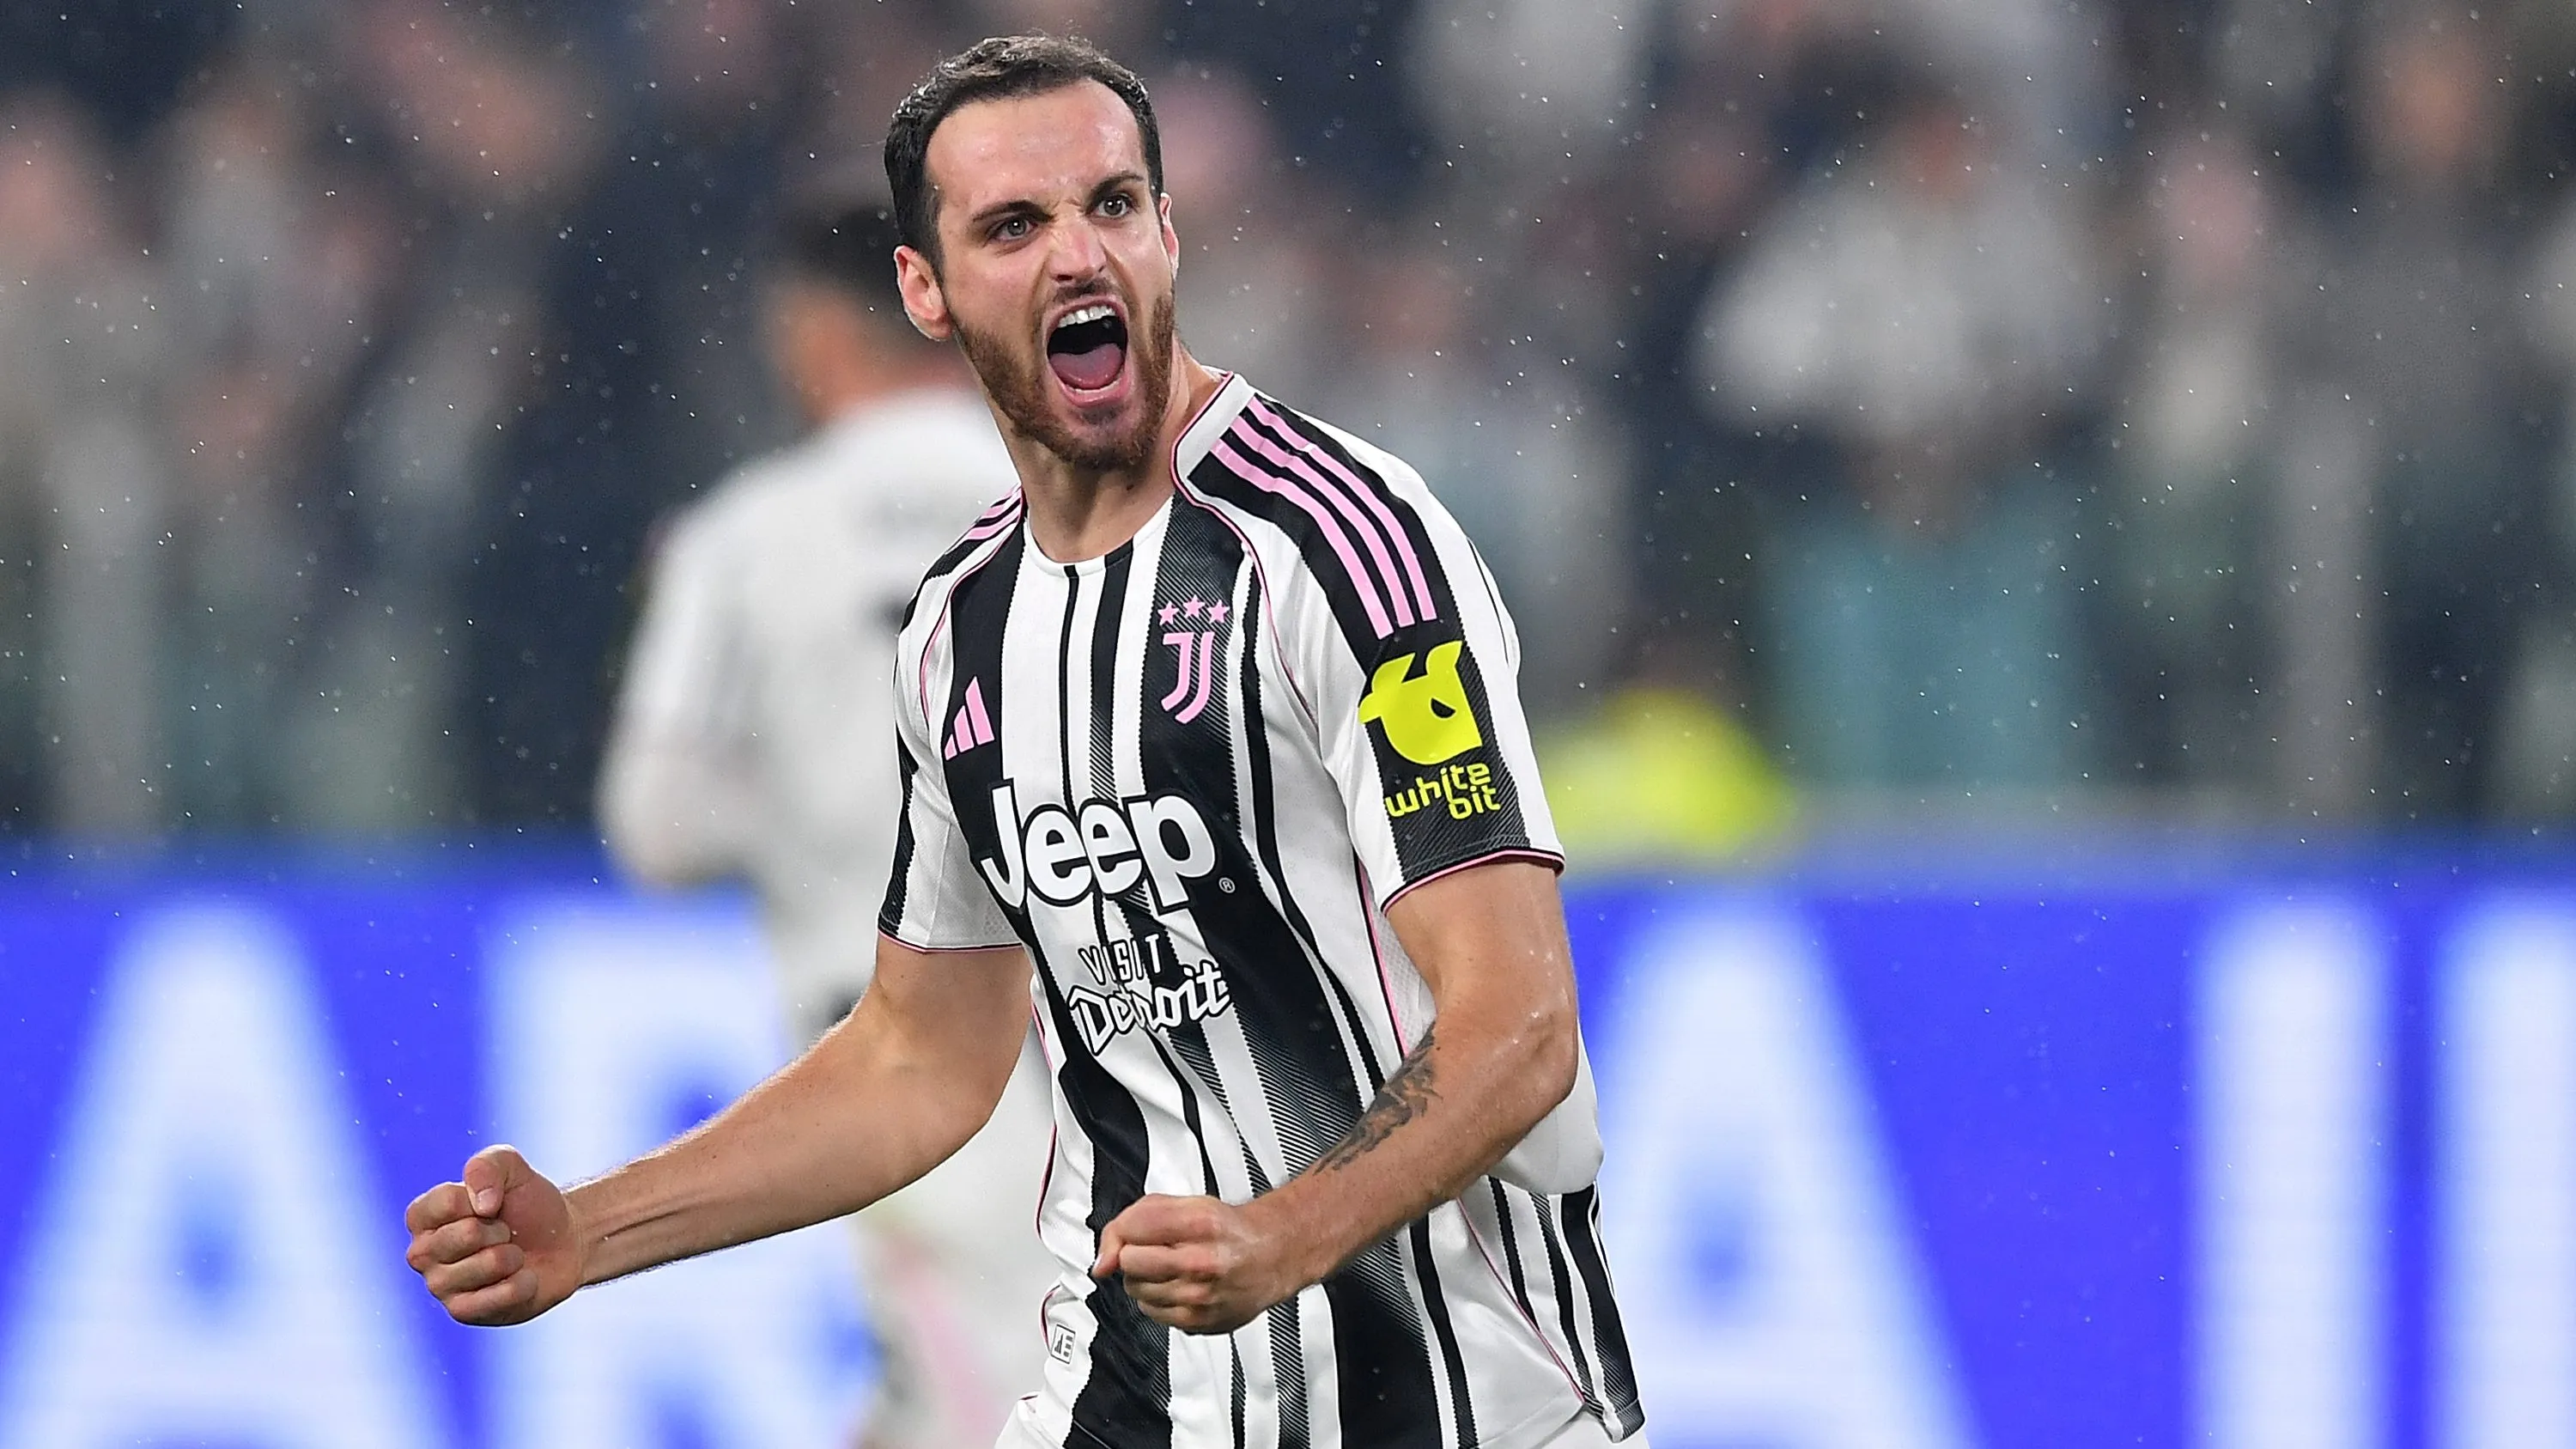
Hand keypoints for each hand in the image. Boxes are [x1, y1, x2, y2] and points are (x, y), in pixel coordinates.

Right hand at [403, 1144, 582, 1324]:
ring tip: (512, 1255)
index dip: (482, 1199)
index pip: (446, 1203)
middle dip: (500, 1228)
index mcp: (423, 1217)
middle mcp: (421, 1253)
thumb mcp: (511, 1169)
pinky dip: (524, 1282)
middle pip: (468, 1234)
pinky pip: (503, 1295)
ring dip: (513, 1255)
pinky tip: (521, 1279)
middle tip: (504, 1232)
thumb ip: (487, 1166)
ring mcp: (439, 1286)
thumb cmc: (527, 1204)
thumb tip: (482, 1205)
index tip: (492, 1204)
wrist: (562, 1241)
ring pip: (488, 1264)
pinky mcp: (463, 1313)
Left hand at [1092, 1193, 1300, 1334]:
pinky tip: (1178, 1286)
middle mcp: (1202, 1261)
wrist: (1270, 1257)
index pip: (1131, 1228)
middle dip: (1135, 1254)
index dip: (1125, 1230)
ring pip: (1135, 1289)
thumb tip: (1101, 1263)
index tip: (1134, 1232)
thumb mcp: (1185, 1204)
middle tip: (1156, 1250)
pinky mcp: (1198, 1322)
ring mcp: (1200, 1296)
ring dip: (1145, 1278)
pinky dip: (1156, 1299)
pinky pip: (1150, 1312)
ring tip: (1171, 1268)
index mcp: (1199, 1223)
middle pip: (1129, 1262)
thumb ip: (1135, 1219)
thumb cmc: (1226, 1230)